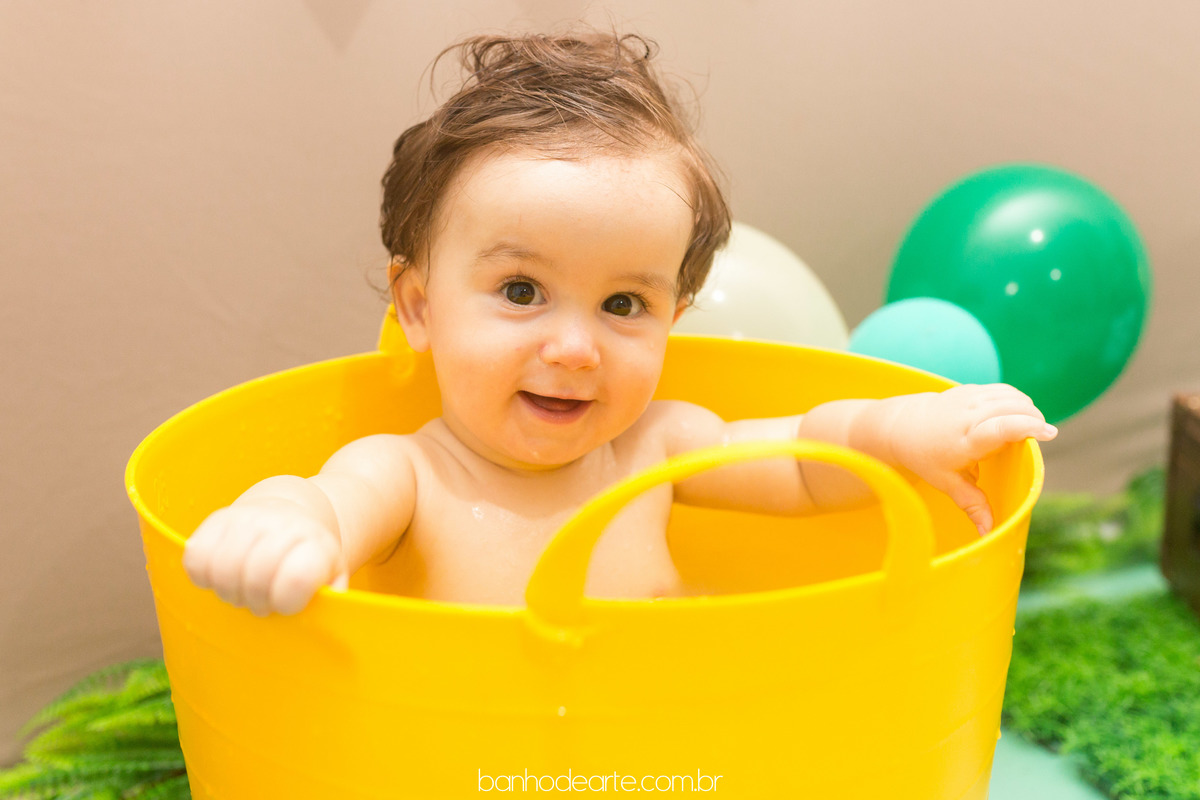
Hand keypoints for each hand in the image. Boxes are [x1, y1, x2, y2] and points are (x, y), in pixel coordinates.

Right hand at [182, 501, 347, 615]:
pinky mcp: (215, 520)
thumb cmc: (308, 559)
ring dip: (229, 592)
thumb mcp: (330, 576)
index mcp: (314, 544)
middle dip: (256, 602)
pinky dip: (203, 577)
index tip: (287, 604)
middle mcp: (281, 525)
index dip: (287, 601)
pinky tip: (221, 576)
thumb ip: (331, 598)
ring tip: (242, 591)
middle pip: (255, 577)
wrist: (288, 514)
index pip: (297, 577)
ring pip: (222, 569)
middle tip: (263, 603)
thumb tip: (329, 615)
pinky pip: (195, 559)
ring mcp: (246, 519)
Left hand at [885, 384, 1056, 534]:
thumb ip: (973, 505)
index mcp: (964, 441)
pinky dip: (1017, 401)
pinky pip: (1005, 391)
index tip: (1049, 433)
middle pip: (1013, 409)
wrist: (904, 426)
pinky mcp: (971, 390)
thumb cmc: (927, 458)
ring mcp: (969, 398)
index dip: (1027, 428)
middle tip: (1038, 437)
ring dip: (1028, 410)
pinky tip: (1016, 415)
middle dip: (1034, 421)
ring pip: (1012, 397)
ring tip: (1027, 429)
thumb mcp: (947, 484)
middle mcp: (967, 416)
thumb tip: (990, 533)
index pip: (999, 428)